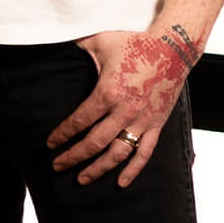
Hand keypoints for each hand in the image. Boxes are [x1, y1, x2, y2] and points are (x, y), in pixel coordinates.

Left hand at [46, 28, 196, 187]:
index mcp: (108, 92)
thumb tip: (53, 39)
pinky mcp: (157, 124)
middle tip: (57, 166)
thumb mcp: (100, 41)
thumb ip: (77, 46)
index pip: (79, 121)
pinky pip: (145, 153)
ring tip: (82, 179)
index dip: (62, 134)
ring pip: (118, 153)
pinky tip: (121, 183)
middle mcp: (125, 111)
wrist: (173, 48)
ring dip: (98, 169)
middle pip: (94, 143)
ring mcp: (142, 120)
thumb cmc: (134, 43)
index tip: (50, 143)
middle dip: (73, 157)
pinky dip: (133, 170)